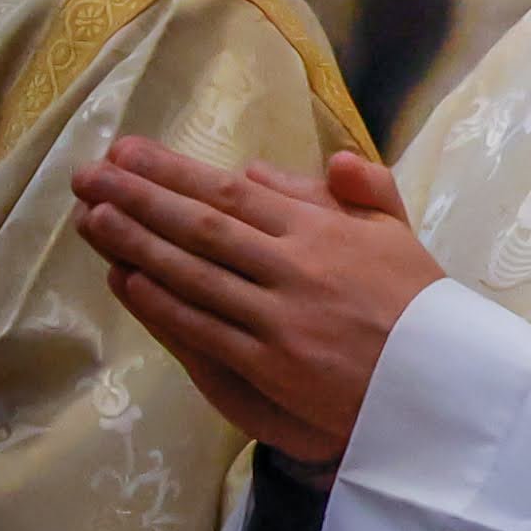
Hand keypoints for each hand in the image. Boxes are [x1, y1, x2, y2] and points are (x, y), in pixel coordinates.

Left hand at [72, 140, 440, 467]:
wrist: (442, 378)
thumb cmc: (419, 302)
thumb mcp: (400, 231)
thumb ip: (361, 188)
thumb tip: (294, 164)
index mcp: (325, 229)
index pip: (235, 193)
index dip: (176, 171)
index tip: (129, 152)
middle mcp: (296, 265)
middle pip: (203, 225)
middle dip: (139, 197)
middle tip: (88, 175)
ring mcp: (279, 315)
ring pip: (195, 272)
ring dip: (137, 243)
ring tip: (91, 217)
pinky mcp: (271, 362)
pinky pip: (205, 327)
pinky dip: (164, 303)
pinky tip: (129, 280)